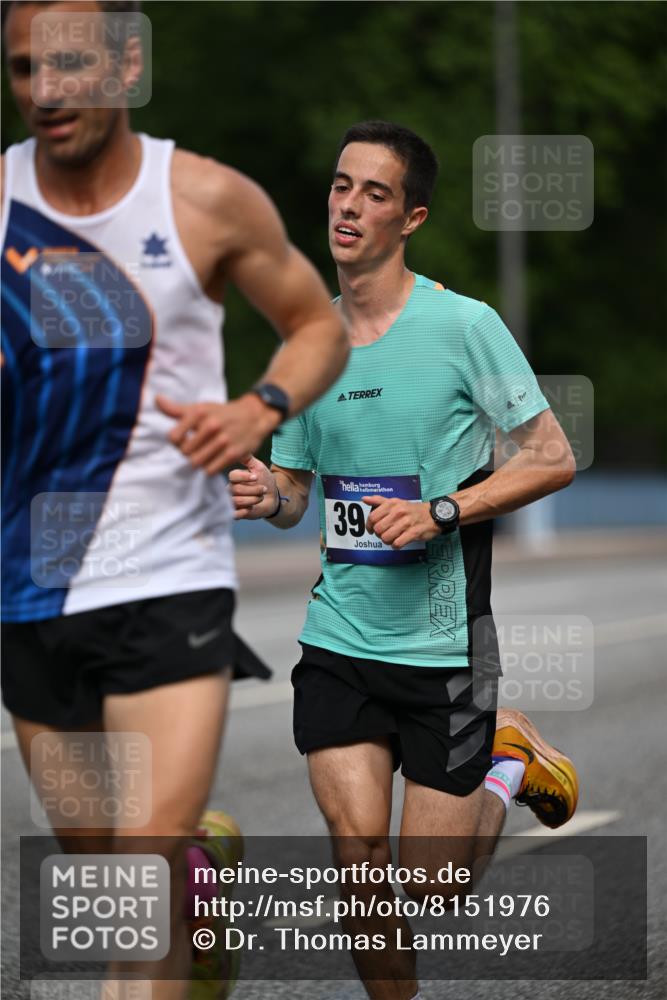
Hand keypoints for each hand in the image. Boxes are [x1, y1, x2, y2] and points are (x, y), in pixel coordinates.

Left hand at [156, 393, 279, 474]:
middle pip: (184, 453)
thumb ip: (176, 409)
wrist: (254, 416)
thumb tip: (157, 399)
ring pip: (196, 463)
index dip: (176, 442)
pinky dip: (209, 468)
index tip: (183, 439)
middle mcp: (211, 425)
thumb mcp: (200, 408)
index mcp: (199, 413)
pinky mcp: (233, 453)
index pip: (173, 438)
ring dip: (198, 462)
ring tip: (203, 455)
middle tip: (195, 449)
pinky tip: (213, 460)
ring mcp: (223, 440)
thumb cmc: (221, 413)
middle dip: (187, 453)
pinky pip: (210, 470)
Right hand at [228, 455, 279, 519]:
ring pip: (236, 501)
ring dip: (252, 500)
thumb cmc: (265, 481)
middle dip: (253, 490)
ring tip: (260, 498)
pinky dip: (243, 512)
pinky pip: (233, 514)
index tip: (256, 477)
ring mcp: (232, 501)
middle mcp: (230, 489)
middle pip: (236, 489)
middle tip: (263, 489)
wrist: (273, 498)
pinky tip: (250, 509)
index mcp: (234, 478)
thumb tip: (238, 445)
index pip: (233, 476)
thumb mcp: (258, 467)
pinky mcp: (235, 513)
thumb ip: (248, 458)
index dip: (245, 477)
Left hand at [362, 496, 439, 548]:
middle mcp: (398, 512)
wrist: (433, 514)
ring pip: (386, 538)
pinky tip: (399, 542)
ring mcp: (406, 523)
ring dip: (387, 541)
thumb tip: (364, 499)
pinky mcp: (413, 533)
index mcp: (392, 504)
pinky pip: (397, 544)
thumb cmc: (411, 509)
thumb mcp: (396, 502)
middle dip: (379, 534)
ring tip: (392, 538)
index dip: (369, 526)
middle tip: (384, 533)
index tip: (371, 529)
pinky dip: (396, 545)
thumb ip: (379, 501)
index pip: (372, 517)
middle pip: (378, 529)